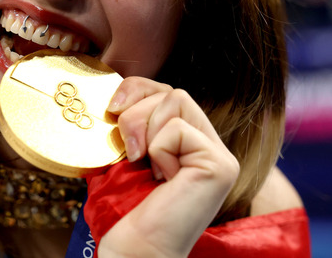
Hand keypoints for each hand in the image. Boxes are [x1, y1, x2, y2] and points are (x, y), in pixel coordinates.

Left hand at [97, 77, 239, 257]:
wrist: (135, 250)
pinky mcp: (219, 165)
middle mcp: (211, 147)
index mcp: (190, 143)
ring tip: (143, 163)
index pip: (168, 92)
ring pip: (177, 100)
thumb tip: (117, 95)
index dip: (137, 89)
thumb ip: (133, 121)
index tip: (112, 108)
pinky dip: (158, 150)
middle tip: (127, 147)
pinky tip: (162, 178)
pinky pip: (177, 129)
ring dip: (144, 128)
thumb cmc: (125, 209)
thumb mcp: (126, 153)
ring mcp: (220, 156)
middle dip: (136, 109)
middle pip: (173, 92)